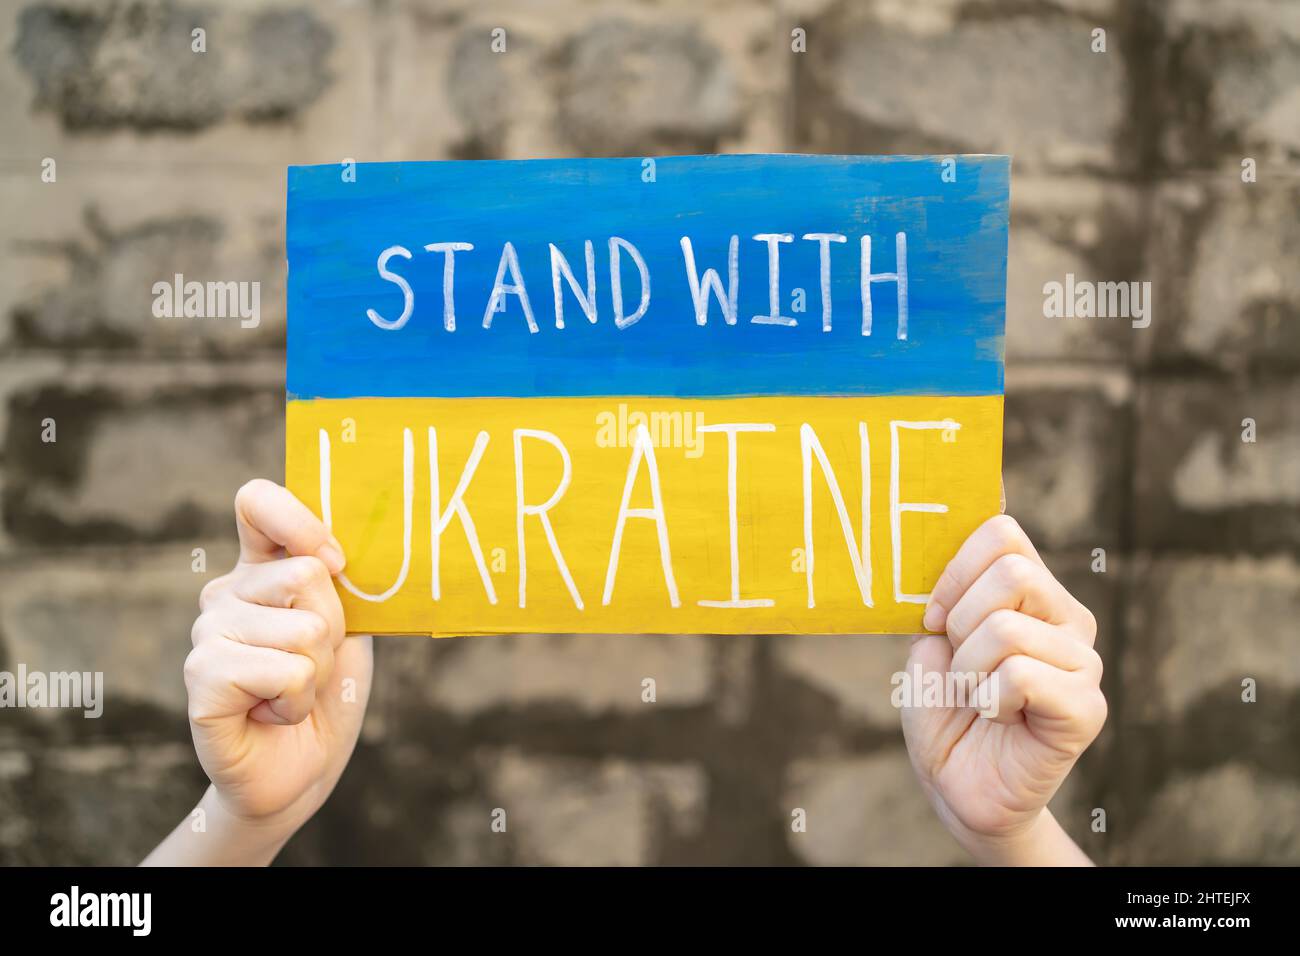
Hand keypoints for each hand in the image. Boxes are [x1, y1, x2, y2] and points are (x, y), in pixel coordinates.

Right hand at [183, 480, 372, 832]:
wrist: (298, 769)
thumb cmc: (324, 695)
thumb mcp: (346, 628)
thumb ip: (337, 584)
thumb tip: (332, 553)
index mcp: (258, 569)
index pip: (256, 502)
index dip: (298, 519)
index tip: (334, 560)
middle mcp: (224, 593)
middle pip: (305, 574)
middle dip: (332, 630)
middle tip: (310, 665)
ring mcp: (206, 634)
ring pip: (304, 630)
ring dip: (316, 673)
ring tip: (289, 694)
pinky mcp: (201, 679)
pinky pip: (285, 671)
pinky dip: (296, 701)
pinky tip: (270, 714)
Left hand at [900, 514, 1105, 864]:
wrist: (956, 786)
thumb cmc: (944, 711)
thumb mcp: (931, 641)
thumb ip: (944, 593)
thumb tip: (942, 531)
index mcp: (1032, 593)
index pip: (1002, 533)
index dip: (954, 570)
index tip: (933, 616)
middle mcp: (1067, 618)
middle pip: (1011, 572)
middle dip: (959, 621)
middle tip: (958, 665)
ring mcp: (1083, 663)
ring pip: (1007, 629)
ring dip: (968, 671)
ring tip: (976, 698)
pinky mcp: (1086, 709)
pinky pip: (1021, 675)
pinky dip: (988, 699)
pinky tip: (997, 718)